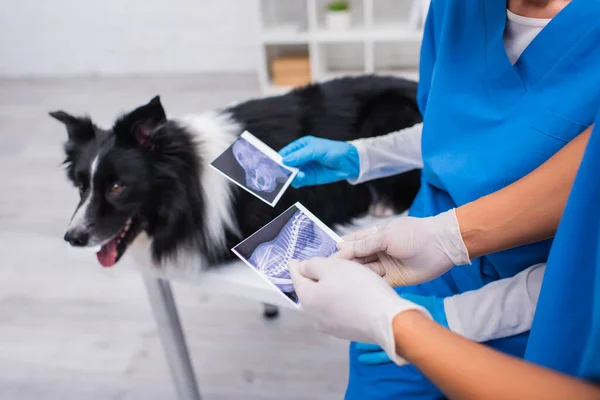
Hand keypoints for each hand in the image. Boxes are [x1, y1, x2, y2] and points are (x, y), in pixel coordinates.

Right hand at [279, 136, 359, 187]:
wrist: (348, 163)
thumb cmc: (333, 151)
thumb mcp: (316, 150)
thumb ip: (300, 155)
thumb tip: (285, 161)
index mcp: (299, 146)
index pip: (285, 152)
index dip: (278, 158)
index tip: (272, 163)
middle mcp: (299, 158)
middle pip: (285, 165)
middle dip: (282, 168)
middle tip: (280, 171)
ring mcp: (303, 168)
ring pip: (290, 174)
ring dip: (290, 175)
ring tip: (297, 174)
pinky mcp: (308, 178)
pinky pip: (297, 181)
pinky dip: (296, 181)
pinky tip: (300, 178)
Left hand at [289, 257, 431, 364]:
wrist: (387, 319)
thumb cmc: (360, 289)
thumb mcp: (333, 266)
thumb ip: (313, 265)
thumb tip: (303, 268)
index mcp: (308, 300)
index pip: (297, 279)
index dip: (296, 267)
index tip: (294, 261)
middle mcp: (315, 317)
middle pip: (311, 291)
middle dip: (315, 277)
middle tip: (321, 264)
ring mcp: (331, 327)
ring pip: (325, 301)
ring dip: (330, 288)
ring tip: (340, 277)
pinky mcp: (346, 331)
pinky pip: (338, 310)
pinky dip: (341, 300)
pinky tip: (352, 293)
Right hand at [336, 209, 470, 286]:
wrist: (442, 246)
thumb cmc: (413, 234)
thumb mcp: (386, 236)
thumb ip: (364, 245)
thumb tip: (340, 247)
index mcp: (373, 236)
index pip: (351, 244)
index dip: (339, 251)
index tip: (325, 261)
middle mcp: (376, 251)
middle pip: (356, 260)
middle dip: (344, 266)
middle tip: (328, 277)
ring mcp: (385, 266)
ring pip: (364, 273)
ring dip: (355, 277)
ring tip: (339, 285)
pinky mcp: (393, 279)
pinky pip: (377, 284)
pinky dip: (368, 286)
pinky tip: (356, 292)